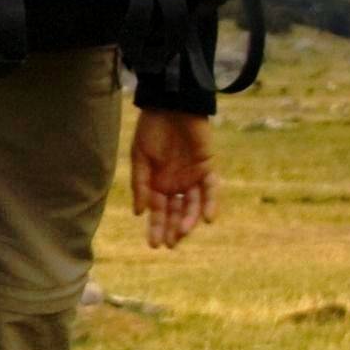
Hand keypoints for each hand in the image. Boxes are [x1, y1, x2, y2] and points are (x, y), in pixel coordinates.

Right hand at [129, 109, 217, 249]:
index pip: (158, 211)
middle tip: (168, 244)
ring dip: (189, 219)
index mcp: (157, 183)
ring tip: (182, 232)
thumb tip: (139, 213)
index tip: (154, 244)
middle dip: (171, 228)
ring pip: (193, 204)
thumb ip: (140, 185)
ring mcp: (192, 176)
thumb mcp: (139, 158)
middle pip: (175, 212)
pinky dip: (210, 204)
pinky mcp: (207, 167)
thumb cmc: (151, 129)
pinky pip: (210, 189)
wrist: (170, 105)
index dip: (156, 227)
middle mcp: (176, 183)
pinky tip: (207, 219)